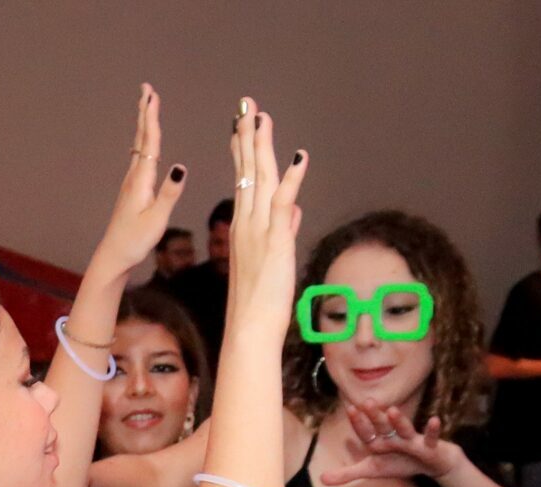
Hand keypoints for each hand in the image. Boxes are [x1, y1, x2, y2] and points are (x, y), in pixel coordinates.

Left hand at [88, 84, 188, 273]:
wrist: (114, 256)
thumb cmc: (135, 241)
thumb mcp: (156, 219)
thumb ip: (169, 193)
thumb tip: (181, 167)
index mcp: (141, 181)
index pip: (149, 142)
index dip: (151, 117)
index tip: (152, 95)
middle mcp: (134, 177)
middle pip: (142, 139)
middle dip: (145, 113)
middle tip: (147, 90)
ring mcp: (131, 183)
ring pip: (140, 147)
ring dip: (145, 125)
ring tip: (148, 107)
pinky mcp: (132, 190)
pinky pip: (140, 158)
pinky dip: (145, 142)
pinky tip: (145, 142)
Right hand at [223, 99, 308, 328]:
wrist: (249, 326)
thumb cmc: (259, 302)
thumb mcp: (273, 260)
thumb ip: (284, 229)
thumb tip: (294, 210)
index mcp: (244, 228)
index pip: (243, 180)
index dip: (242, 150)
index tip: (241, 125)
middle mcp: (246, 223)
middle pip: (247, 171)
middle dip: (246, 136)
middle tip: (246, 107)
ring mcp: (259, 230)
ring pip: (260, 179)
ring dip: (261, 146)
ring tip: (261, 117)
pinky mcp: (275, 239)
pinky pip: (283, 202)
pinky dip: (292, 179)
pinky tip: (299, 157)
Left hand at [320, 402, 464, 484]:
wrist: (431, 463)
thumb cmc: (399, 463)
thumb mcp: (372, 470)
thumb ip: (347, 474)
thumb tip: (321, 479)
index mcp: (379, 441)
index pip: (366, 432)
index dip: (359, 423)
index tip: (350, 408)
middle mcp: (393, 437)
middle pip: (383, 426)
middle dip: (376, 416)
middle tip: (367, 401)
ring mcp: (411, 440)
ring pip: (405, 429)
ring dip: (400, 421)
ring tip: (393, 410)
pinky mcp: (429, 446)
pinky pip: (430, 438)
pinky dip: (432, 430)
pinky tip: (434, 420)